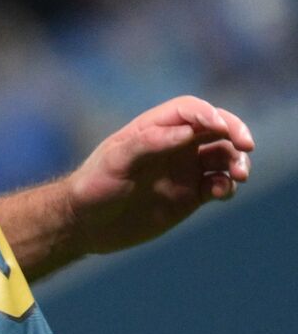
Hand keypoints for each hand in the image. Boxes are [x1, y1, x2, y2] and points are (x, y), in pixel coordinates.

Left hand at [65, 96, 253, 255]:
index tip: (219, 127)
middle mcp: (173, 146)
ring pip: (224, 156)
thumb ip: (148, 143)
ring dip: (237, 161)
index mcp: (153, 129)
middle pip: (216, 128)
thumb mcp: (114, 161)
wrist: (86, 224)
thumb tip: (187, 131)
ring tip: (237, 175)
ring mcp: (184, 170)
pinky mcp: (190, 196)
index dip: (209, 113)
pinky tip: (220, 193)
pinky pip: (219, 185)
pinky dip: (227, 186)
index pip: (190, 110)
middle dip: (235, 132)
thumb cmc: (93, 186)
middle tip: (247, 145)